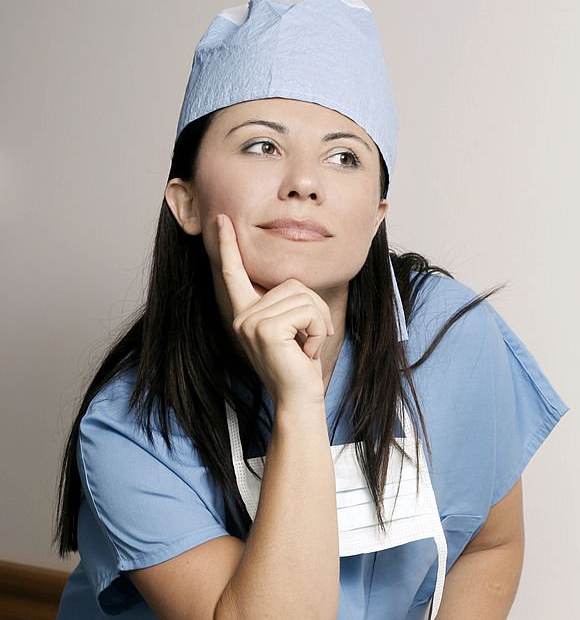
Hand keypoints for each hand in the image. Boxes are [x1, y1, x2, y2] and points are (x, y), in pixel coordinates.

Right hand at [216, 213, 335, 406]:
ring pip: (302, 296)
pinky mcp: (266, 328)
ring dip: (317, 321)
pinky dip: (316, 329)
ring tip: (306, 347)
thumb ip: (285, 305)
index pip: (234, 274)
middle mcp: (242, 316)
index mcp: (245, 314)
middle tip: (309, 339)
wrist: (298, 399)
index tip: (222, 220)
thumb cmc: (297, 367)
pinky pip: (305, 311)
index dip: (228, 246)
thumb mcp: (290, 329)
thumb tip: (292, 286)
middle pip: (291, 284)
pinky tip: (306, 351)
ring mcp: (250, 322)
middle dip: (313, 309)